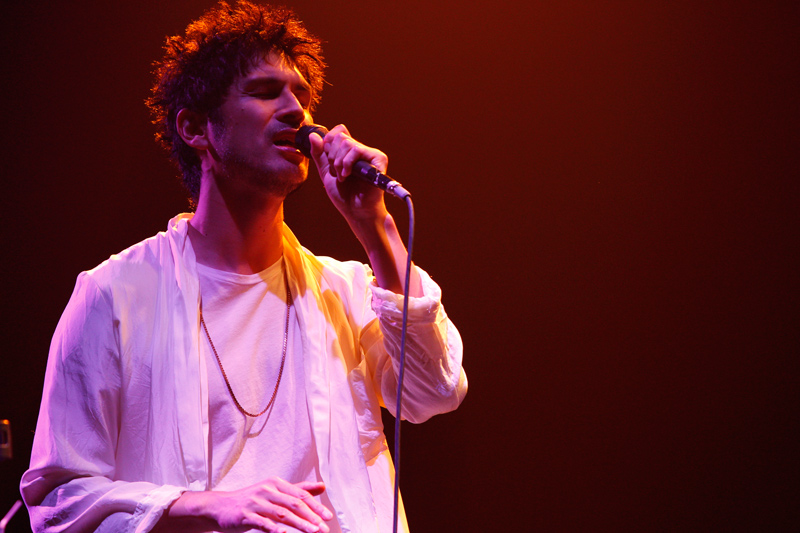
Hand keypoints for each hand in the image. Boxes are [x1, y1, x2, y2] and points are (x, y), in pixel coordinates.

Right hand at [158, 478, 333, 532]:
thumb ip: (298, 489)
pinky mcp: (245, 514)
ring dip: (299, 524)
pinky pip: (262, 522)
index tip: (328, 517)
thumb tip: (322, 486)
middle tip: (324, 528)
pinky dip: (274, 529)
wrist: (221, 506)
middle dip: (311, 516)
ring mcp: (256, 501)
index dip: (315, 505)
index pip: (300, 494)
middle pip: (294, 503)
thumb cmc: (252, 500)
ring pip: (282, 513)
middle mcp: (267, 489)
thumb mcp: (275, 491)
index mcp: (276, 483)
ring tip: (312, 532)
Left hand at [308, 124, 388, 222]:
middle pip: (340, 137)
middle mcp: (361, 149)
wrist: (355, 210)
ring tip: (343, 177)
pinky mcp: (378, 159)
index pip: (339, 131)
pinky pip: (357, 150)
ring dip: (339, 163)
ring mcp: (370, 153)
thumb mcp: (326, 172)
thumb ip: (319, 154)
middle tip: (337, 173)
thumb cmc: (344, 195)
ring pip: (347, 143)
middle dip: (332, 157)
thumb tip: (313, 135)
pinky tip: (348, 175)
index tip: (329, 160)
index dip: (329, 142)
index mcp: (350, 151)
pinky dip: (347, 163)